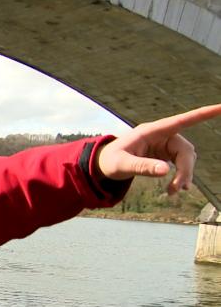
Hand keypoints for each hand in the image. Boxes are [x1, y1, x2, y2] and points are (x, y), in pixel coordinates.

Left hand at [95, 104, 220, 193]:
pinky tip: (177, 189)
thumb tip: (165, 171)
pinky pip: (181, 164)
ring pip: (186, 159)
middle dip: (185, 170)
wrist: (102, 165)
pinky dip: (181, 176)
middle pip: (186, 150)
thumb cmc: (109, 161)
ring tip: (173, 192)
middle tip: (177, 189)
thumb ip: (142, 167)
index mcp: (152, 131)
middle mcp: (162, 136)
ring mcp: (165, 145)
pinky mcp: (165, 154)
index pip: (182, 120)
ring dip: (184, 175)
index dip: (204, 114)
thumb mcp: (122, 165)